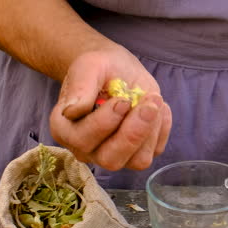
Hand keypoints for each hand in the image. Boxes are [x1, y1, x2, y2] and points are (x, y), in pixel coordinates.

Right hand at [49, 45, 172, 170]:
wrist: (116, 70)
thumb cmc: (98, 68)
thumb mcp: (88, 66)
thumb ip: (80, 87)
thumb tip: (72, 110)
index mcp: (65, 129)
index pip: (83, 139)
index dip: (106, 122)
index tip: (123, 99)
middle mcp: (86, 149)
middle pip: (111, 159)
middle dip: (134, 132)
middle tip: (150, 102)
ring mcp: (112, 155)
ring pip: (137, 161)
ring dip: (151, 129)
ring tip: (153, 98)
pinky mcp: (137, 154)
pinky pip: (155, 151)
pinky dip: (161, 129)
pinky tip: (157, 108)